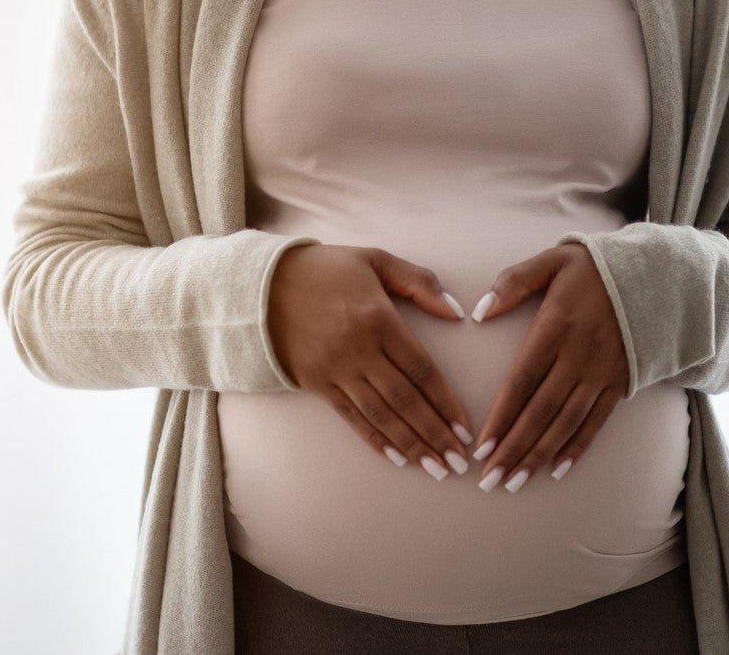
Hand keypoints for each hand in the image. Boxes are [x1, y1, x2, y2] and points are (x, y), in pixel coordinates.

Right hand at [266, 243, 477, 480]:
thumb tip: (457, 312)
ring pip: (380, 416)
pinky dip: (375, 440)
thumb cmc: (327, 268)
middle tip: (460, 463)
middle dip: (435, 434)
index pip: (421, 370)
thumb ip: (419, 282)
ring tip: (436, 468)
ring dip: (411, 445)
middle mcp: (358, 350)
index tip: (466, 428)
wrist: (261, 284)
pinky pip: (351, 418)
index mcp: (379, 318)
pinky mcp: (315, 384)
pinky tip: (397, 458)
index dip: (446, 402)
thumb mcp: (375, 260)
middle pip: (405, 400)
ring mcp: (335, 370)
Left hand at [470, 242, 628, 492]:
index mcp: (555, 326)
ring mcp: (601, 372)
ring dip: (539, 455)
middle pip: (540, 411)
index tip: (480, 448)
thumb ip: (513, 282)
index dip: (500, 417)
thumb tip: (478, 312)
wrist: (654, 274)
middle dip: (513, 449)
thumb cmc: (593, 267)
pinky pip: (596, 420)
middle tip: (488, 482)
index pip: (521, 381)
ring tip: (514, 482)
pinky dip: (577, 446)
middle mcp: (578, 355)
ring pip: (566, 422)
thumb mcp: (552, 260)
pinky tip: (557, 469)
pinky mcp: (619, 381)